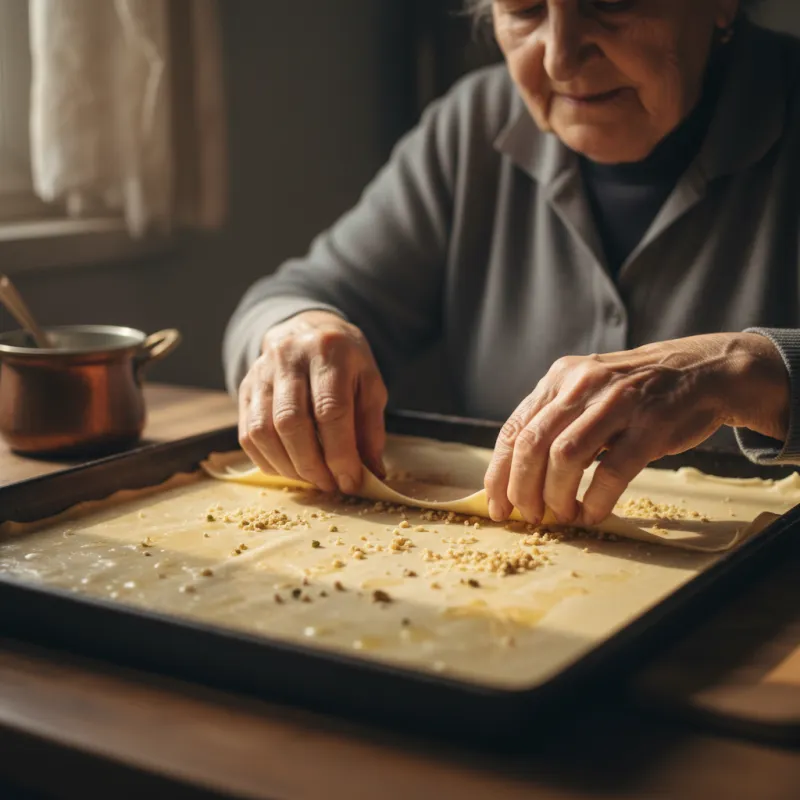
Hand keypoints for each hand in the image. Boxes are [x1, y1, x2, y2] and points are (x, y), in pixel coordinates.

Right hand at [238, 310, 387, 493]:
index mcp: (330, 352)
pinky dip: (268, 461)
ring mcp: (261, 372)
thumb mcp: (370, 384)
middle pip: (291, 422)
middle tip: (330, 485)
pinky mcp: (244, 389)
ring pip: (263, 431)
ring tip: (311, 480)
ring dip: (289, 467)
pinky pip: (248, 434)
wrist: (308, 330)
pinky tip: (290, 469)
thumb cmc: (346, 362)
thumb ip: (371, 427)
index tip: (350, 481)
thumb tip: (371, 473)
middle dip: (312, 465)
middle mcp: (289, 358)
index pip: (331, 411)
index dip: (340, 454)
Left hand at [484, 333, 789, 527]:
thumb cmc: (637, 393)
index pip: (514, 430)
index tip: (496, 506)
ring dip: (556, 495)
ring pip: (565, 456)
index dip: (499, 473)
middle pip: (533, 444)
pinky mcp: (651, 423)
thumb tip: (520, 477)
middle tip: (529, 516)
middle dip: (523, 489)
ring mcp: (617, 401)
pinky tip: (592, 514)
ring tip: (561, 516)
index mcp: (559, 378)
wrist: (702, 371)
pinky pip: (613, 469)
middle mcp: (582, 384)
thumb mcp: (587, 392)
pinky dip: (597, 499)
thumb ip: (555, 422)